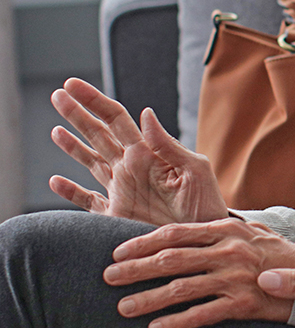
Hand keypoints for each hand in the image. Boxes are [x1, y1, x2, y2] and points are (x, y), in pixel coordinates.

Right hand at [49, 78, 227, 224]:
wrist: (202, 243)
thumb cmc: (206, 205)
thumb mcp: (194, 171)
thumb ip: (168, 144)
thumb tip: (145, 112)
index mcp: (148, 153)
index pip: (117, 119)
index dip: (94, 101)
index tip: (73, 84)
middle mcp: (130, 167)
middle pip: (98, 134)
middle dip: (78, 114)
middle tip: (57, 94)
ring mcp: (121, 190)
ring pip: (90, 161)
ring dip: (72, 146)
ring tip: (56, 129)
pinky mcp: (114, 216)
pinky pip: (87, 201)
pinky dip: (71, 192)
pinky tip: (55, 181)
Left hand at [103, 217, 294, 327]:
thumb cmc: (278, 255)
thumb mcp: (252, 232)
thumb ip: (221, 229)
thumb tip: (187, 231)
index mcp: (227, 230)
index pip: (175, 233)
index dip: (142, 242)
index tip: (117, 251)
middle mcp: (229, 251)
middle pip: (171, 260)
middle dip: (135, 269)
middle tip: (108, 277)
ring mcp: (236, 278)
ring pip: (181, 288)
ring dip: (148, 299)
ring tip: (123, 307)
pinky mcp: (244, 304)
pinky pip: (203, 314)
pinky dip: (177, 322)